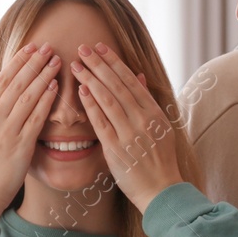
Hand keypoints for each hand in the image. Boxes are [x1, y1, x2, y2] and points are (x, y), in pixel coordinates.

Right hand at [0, 42, 61, 218]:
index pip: (3, 79)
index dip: (19, 61)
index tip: (32, 47)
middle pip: (17, 83)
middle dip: (34, 62)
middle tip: (49, 47)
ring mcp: (6, 130)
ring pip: (28, 96)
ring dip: (43, 76)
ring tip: (56, 61)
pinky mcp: (20, 145)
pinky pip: (36, 117)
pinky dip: (46, 100)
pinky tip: (56, 87)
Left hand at [68, 42, 183, 212]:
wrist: (161, 189)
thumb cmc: (158, 158)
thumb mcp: (160, 126)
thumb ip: (147, 101)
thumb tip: (139, 75)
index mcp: (154, 112)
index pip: (131, 80)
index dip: (114, 62)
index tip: (100, 47)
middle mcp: (143, 120)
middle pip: (117, 85)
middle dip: (98, 64)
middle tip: (83, 48)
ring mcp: (129, 134)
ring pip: (108, 100)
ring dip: (91, 79)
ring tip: (77, 65)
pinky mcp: (116, 149)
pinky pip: (101, 122)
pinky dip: (91, 105)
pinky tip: (81, 91)